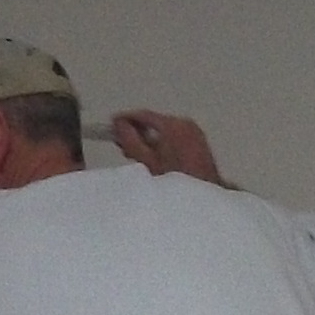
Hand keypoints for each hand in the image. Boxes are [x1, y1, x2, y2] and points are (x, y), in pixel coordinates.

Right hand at [105, 109, 227, 185]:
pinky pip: (176, 139)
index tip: (112, 125)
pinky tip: (156, 162)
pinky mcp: (200, 145)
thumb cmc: (175, 182)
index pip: (143, 115)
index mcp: (173, 125)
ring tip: (139, 158)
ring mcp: (196, 134)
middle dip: (138, 134)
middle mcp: (186, 125)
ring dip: (150, 142)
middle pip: (154, 123)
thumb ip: (130, 140)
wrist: (202, 199)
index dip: (125, 120)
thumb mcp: (146, 162)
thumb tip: (120, 125)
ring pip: (165, 132)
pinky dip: (164, 146)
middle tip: (124, 147)